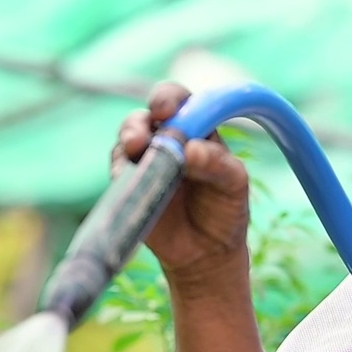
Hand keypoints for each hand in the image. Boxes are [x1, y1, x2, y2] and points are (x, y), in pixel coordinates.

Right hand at [115, 81, 250, 280]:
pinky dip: (121, 169)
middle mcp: (168, 138)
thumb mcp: (234, 185)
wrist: (206, 253)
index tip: (167, 111)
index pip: (182, 101)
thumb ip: (217, 164)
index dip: (170, 99)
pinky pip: (118, 168)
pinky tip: (127, 175)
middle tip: (143, 136)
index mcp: (198, 129)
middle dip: (142, 120)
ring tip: (136, 149)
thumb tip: (190, 149)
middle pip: (147, 115)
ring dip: (130, 139)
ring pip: (129, 137)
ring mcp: (146, 159)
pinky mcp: (129, 183)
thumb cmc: (224, 210)